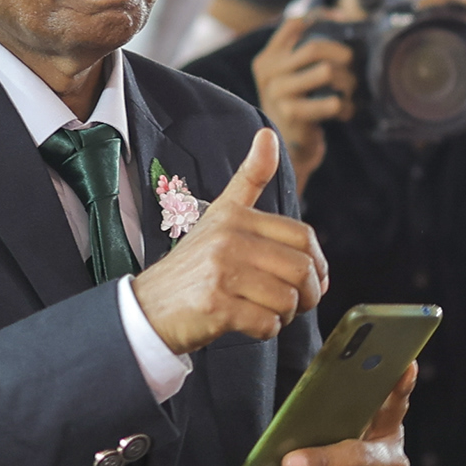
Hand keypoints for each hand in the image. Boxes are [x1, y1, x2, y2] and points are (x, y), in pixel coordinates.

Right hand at [132, 130, 330, 354]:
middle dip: (308, 294)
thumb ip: (249, 179)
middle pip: (301, 270)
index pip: (304, 237)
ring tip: (267, 312)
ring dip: (286, 315)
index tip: (313, 278)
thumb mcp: (220, 216)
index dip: (318, 263)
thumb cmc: (193, 267)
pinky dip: (266, 330)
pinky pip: (266, 323)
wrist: (147, 308)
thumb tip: (268, 135)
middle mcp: (228, 239)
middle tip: (296, 303)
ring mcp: (220, 272)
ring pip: (287, 299)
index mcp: (236, 217)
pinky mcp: (215, 305)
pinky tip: (250, 325)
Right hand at [249, 8, 358, 193]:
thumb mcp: (297, 74)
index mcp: (268, 57)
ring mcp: (277, 92)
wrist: (291, 148)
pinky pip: (332, 102)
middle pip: (315, 47)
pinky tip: (344, 112)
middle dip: (343, 56)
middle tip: (354, 67)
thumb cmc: (301, 106)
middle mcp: (268, 71)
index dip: (324, 20)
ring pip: (327, 71)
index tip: (344, 25)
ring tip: (350, 91)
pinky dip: (345, 106)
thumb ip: (309, 46)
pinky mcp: (291, 113)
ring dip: (348, 82)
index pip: (296, 23)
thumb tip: (341, 16)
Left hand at [264, 362, 414, 465]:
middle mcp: (393, 462)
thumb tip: (290, 421)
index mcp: (387, 434)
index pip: (395, 406)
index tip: (404, 366)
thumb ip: (334, 430)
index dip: (400, 388)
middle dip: (322, 461)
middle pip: (359, 458)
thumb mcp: (348, 444)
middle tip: (290, 462)